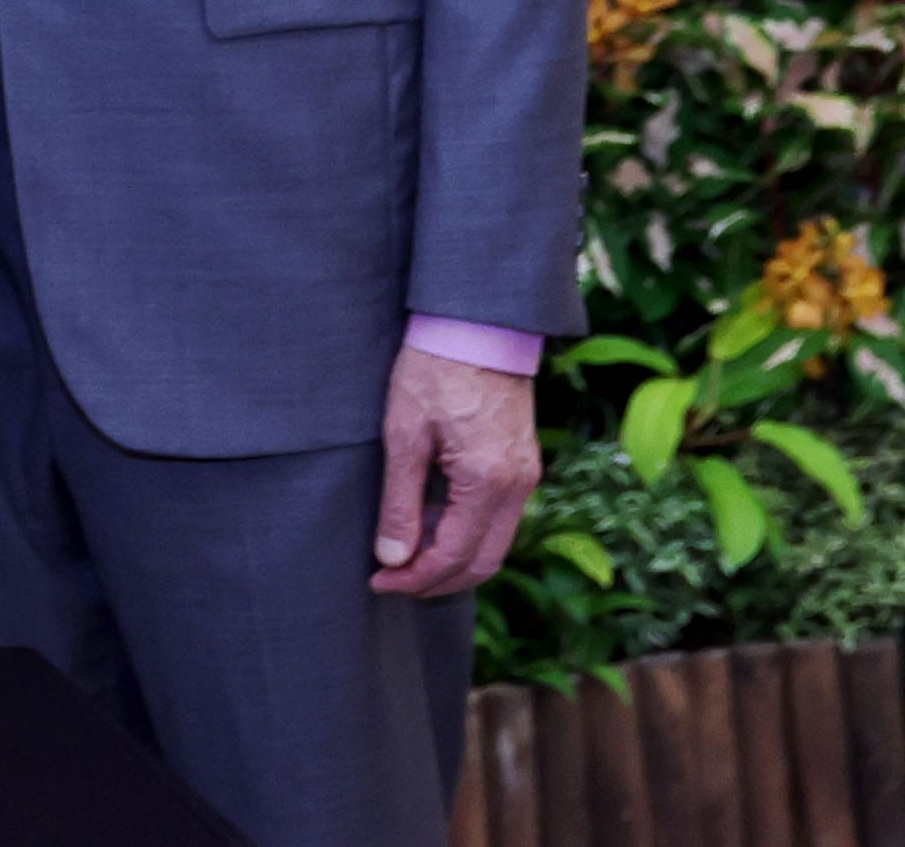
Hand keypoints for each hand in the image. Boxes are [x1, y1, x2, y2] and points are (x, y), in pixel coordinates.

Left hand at [373, 341, 540, 598]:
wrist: (476, 323)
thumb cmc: (433, 369)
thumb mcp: (404, 434)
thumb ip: (400, 501)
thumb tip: (393, 559)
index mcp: (488, 480)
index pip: (454, 556)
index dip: (415, 578)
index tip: (378, 580)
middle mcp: (518, 485)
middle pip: (483, 562)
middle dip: (436, 581)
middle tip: (391, 580)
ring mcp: (526, 475)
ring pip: (494, 544)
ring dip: (452, 559)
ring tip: (405, 555)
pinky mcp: (523, 464)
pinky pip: (499, 519)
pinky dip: (467, 533)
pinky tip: (431, 522)